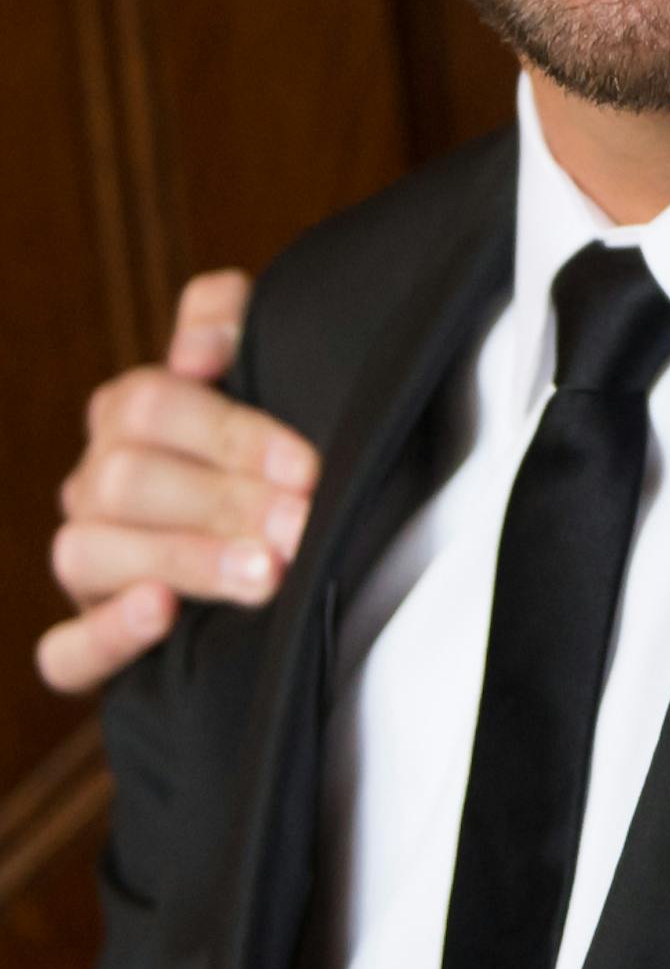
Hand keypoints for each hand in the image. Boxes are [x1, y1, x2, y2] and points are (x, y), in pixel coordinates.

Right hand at [36, 271, 317, 693]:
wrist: (281, 514)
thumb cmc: (268, 433)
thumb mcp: (256, 355)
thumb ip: (224, 318)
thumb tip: (195, 356)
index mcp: (127, 414)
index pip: (152, 405)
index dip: (233, 435)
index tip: (305, 466)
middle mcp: (95, 484)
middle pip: (125, 481)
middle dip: (224, 503)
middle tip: (299, 525)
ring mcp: (87, 563)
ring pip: (86, 556)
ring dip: (183, 562)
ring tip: (264, 574)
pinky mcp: (88, 641)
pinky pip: (64, 651)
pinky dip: (106, 636)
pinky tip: (160, 613)